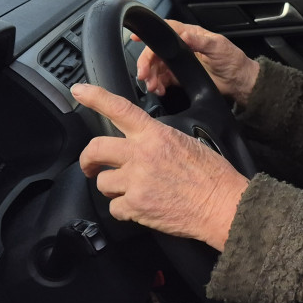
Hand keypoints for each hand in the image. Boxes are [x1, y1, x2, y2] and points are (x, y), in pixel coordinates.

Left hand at [75, 83, 247, 250]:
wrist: (223, 205)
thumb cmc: (213, 175)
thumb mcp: (187, 141)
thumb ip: (158, 139)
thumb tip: (143, 144)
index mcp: (155, 135)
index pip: (120, 109)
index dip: (96, 97)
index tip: (79, 91)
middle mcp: (141, 155)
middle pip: (95, 149)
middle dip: (87, 159)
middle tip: (90, 166)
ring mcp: (136, 181)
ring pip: (102, 183)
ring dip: (112, 189)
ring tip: (130, 192)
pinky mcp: (136, 206)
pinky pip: (114, 208)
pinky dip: (124, 211)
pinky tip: (139, 209)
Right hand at [135, 19, 259, 104]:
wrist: (239, 82)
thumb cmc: (232, 60)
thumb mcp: (218, 46)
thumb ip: (199, 40)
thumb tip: (183, 34)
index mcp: (190, 35)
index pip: (166, 30)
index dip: (150, 34)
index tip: (136, 37)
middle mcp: (182, 48)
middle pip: (156, 51)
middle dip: (147, 62)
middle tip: (144, 74)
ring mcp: (179, 63)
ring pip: (157, 67)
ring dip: (151, 76)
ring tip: (153, 86)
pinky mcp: (180, 77)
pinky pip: (163, 80)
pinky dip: (158, 85)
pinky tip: (159, 90)